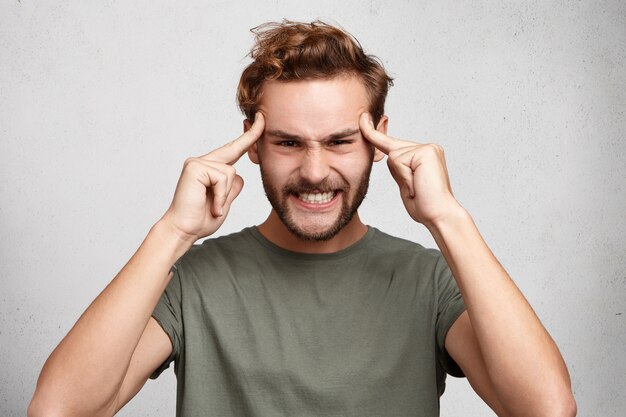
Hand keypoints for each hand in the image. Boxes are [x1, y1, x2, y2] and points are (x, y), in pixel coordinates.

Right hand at [160, 113, 264, 242]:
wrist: (185, 230)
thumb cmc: (202, 218)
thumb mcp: (224, 201)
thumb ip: (232, 187)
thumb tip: (239, 174)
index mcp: (211, 168)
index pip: (233, 150)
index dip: (248, 136)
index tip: (260, 121)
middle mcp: (202, 161)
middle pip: (234, 149)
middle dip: (251, 134)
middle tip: (262, 117)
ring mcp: (197, 162)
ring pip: (230, 172)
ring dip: (226, 195)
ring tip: (215, 207)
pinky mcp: (195, 167)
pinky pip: (222, 178)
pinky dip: (221, 195)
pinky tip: (213, 205)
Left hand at [359, 113, 460, 226]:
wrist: (439, 216)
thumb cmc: (424, 206)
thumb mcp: (405, 183)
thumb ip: (398, 168)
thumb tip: (388, 155)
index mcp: (424, 154)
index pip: (394, 143)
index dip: (374, 133)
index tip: (362, 118)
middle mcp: (428, 148)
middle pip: (392, 150)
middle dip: (397, 172)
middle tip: (414, 189)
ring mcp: (428, 148)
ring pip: (394, 156)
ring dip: (401, 177)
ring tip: (416, 188)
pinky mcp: (426, 151)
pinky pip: (399, 160)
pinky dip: (404, 176)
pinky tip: (416, 185)